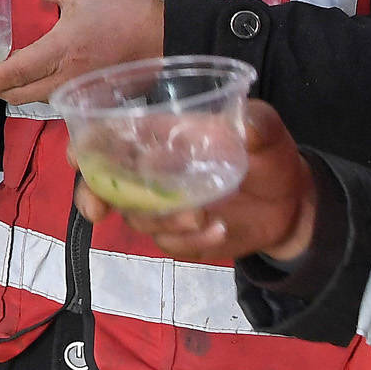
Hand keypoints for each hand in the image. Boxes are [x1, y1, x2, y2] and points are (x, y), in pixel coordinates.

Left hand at [0, 0, 164, 106]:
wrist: (167, 36)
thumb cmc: (124, 10)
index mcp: (60, 51)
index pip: (14, 74)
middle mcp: (66, 78)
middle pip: (20, 95)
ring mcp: (80, 91)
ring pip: (38, 100)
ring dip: (17, 93)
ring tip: (2, 79)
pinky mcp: (92, 96)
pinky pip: (57, 101)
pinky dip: (39, 94)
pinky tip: (36, 80)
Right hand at [94, 100, 318, 264]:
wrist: (292, 205)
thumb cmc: (269, 157)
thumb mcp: (269, 133)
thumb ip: (259, 125)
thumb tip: (246, 125)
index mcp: (162, 136)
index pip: (109, 137)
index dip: (86, 146)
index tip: (78, 158)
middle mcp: (153, 171)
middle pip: (103, 183)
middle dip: (91, 196)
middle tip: (99, 209)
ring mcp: (164, 206)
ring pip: (136, 217)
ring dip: (161, 219)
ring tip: (202, 215)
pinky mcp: (179, 236)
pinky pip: (168, 244)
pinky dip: (190, 242)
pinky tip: (219, 232)